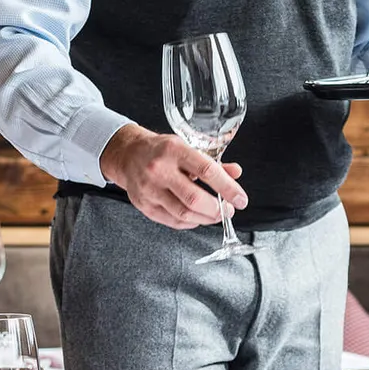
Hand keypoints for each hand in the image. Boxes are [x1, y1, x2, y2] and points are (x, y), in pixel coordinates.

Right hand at [99, 122, 247, 229]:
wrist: (128, 155)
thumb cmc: (161, 150)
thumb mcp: (187, 147)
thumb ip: (212, 162)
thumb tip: (236, 173)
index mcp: (174, 149)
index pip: (206, 170)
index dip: (228, 188)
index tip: (241, 199)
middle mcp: (160, 169)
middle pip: (194, 198)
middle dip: (217, 209)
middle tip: (228, 210)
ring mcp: (149, 189)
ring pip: (184, 213)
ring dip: (206, 218)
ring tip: (216, 215)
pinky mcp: (144, 205)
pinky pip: (173, 221)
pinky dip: (190, 222)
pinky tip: (198, 217)